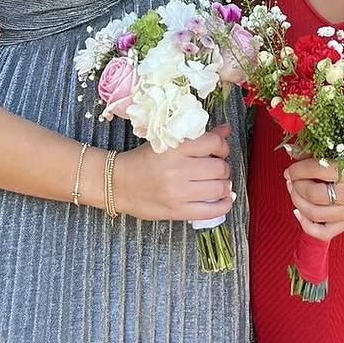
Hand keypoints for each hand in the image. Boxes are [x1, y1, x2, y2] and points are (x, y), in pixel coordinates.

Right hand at [114, 125, 235, 222]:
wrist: (118, 183)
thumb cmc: (142, 160)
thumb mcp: (167, 143)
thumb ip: (197, 137)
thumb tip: (225, 130)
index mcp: (174, 148)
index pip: (214, 143)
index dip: (222, 147)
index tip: (219, 151)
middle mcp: (177, 170)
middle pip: (219, 167)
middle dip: (223, 167)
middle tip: (217, 168)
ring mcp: (178, 193)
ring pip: (219, 188)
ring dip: (224, 185)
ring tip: (218, 183)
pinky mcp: (177, 211)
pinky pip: (211, 211)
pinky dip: (224, 205)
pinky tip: (224, 200)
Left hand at [285, 154, 343, 243]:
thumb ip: (320, 149)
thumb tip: (292, 150)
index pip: (316, 171)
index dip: (297, 169)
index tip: (291, 167)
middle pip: (313, 195)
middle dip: (296, 186)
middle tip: (292, 178)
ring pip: (315, 214)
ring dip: (297, 202)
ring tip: (294, 190)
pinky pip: (325, 232)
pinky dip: (307, 225)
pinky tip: (299, 212)